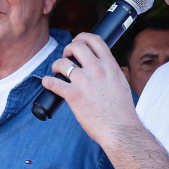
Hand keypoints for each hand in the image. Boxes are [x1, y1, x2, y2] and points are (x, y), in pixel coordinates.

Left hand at [42, 33, 139, 148]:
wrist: (121, 130)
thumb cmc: (121, 111)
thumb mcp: (120, 83)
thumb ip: (109, 71)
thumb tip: (100, 65)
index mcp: (110, 65)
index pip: (94, 40)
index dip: (82, 37)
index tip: (77, 42)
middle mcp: (97, 70)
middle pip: (76, 46)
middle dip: (67, 50)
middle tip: (66, 58)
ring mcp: (84, 82)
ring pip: (62, 63)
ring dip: (56, 65)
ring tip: (57, 72)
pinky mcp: (73, 95)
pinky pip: (53, 82)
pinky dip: (47, 82)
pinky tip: (48, 83)